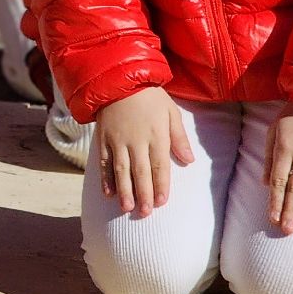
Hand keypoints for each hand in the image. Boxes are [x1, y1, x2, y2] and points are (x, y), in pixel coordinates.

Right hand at [94, 87, 194, 215]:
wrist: (118, 80)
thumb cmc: (149, 96)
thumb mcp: (171, 112)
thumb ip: (179, 137)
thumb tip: (189, 161)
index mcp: (156, 135)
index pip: (159, 166)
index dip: (161, 185)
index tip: (162, 202)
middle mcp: (136, 141)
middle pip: (140, 172)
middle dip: (143, 194)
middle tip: (145, 213)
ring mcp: (117, 140)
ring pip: (121, 170)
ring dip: (124, 191)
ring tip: (127, 208)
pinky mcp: (103, 139)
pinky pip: (103, 162)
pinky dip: (105, 178)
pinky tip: (108, 193)